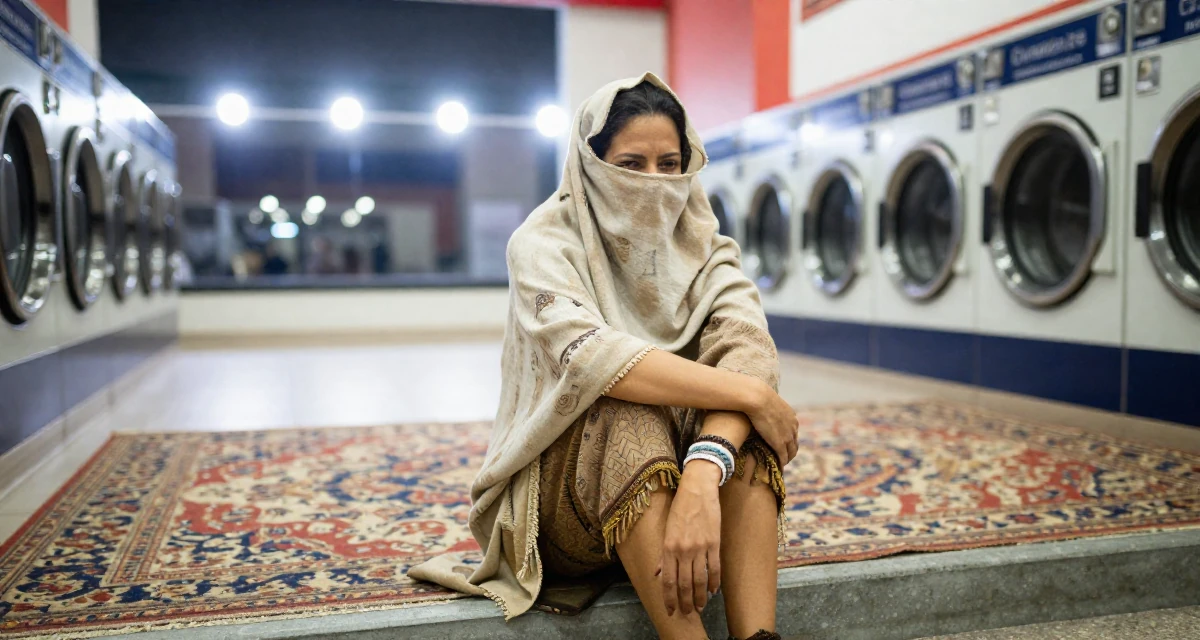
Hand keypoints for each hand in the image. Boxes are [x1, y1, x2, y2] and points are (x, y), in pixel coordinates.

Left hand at [657, 460, 721, 616]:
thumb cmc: (680, 508)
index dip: (669, 598)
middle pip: (684, 584)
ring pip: (700, 580)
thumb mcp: (666, 529)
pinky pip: (714, 568)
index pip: (667, 580)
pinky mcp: (714, 543)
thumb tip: (656, 573)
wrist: (697, 490)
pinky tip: (714, 591)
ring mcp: (700, 547)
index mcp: (668, 547)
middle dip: (685, 602)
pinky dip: (714, 582)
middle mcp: (683, 550)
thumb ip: (662, 554)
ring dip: (700, 597)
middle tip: (688, 613)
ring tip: (701, 607)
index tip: (671, 610)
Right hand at [743, 379, 799, 464]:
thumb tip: (757, 406)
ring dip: (786, 459)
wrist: (758, 398)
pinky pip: (783, 457)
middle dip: (789, 452)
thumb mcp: (767, 402)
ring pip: (791, 452)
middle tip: (782, 458)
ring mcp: (787, 436)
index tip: (783, 446)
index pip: (793, 432)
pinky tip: (778, 467)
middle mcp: (793, 427)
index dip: (788, 440)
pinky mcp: (780, 443)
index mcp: (791, 417)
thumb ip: (767, 408)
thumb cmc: (757, 396)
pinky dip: (781, 463)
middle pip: (794, 444)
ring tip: (780, 464)